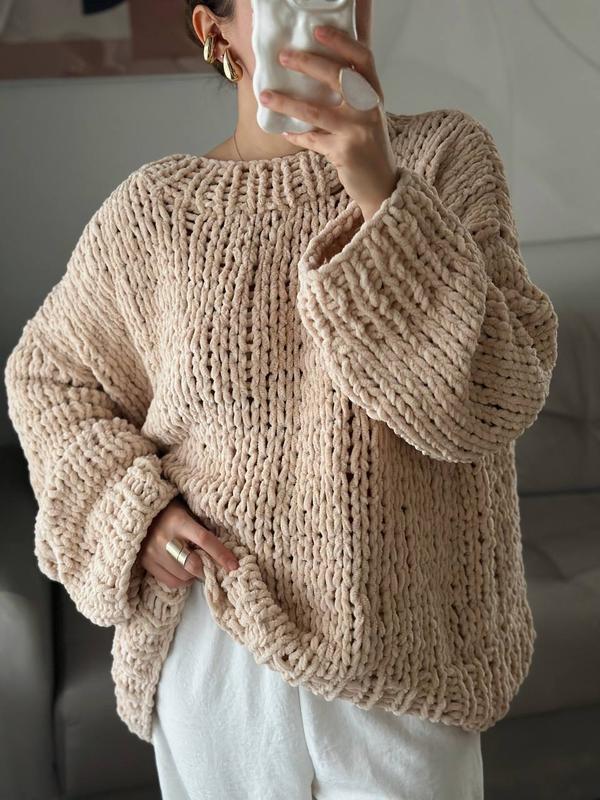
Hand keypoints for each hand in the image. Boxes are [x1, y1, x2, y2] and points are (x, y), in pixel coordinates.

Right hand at [134, 495, 239, 588]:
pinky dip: (182, 580)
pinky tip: (183, 570)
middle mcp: (164, 538)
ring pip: (183, 576)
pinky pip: (171, 582)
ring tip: (194, 564)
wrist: (137, 511)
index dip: (221, 554)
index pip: (204, 539)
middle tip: (212, 566)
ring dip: (194, 575)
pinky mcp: (146, 563)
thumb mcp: (187, 511)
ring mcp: (153, 553)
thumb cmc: (169, 510)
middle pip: (193, 564)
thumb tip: (225, 548)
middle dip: (207, 569)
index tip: (234, 565)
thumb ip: (201, 527)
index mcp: (178, 520)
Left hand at [259, 24, 400, 220]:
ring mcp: (357, 131)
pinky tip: (283, 129)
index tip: (317, 30)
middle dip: (308, 64)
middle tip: (283, 56)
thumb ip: (355, 81)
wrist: (381, 185)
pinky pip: (312, 140)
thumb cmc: (369, 142)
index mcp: (374, 93)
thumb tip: (345, 44)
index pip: (363, 58)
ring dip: (288, 102)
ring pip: (318, 111)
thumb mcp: (368, 109)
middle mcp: (369, 109)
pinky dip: (296, 134)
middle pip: (338, 78)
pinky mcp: (344, 153)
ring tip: (265, 95)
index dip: (341, 41)